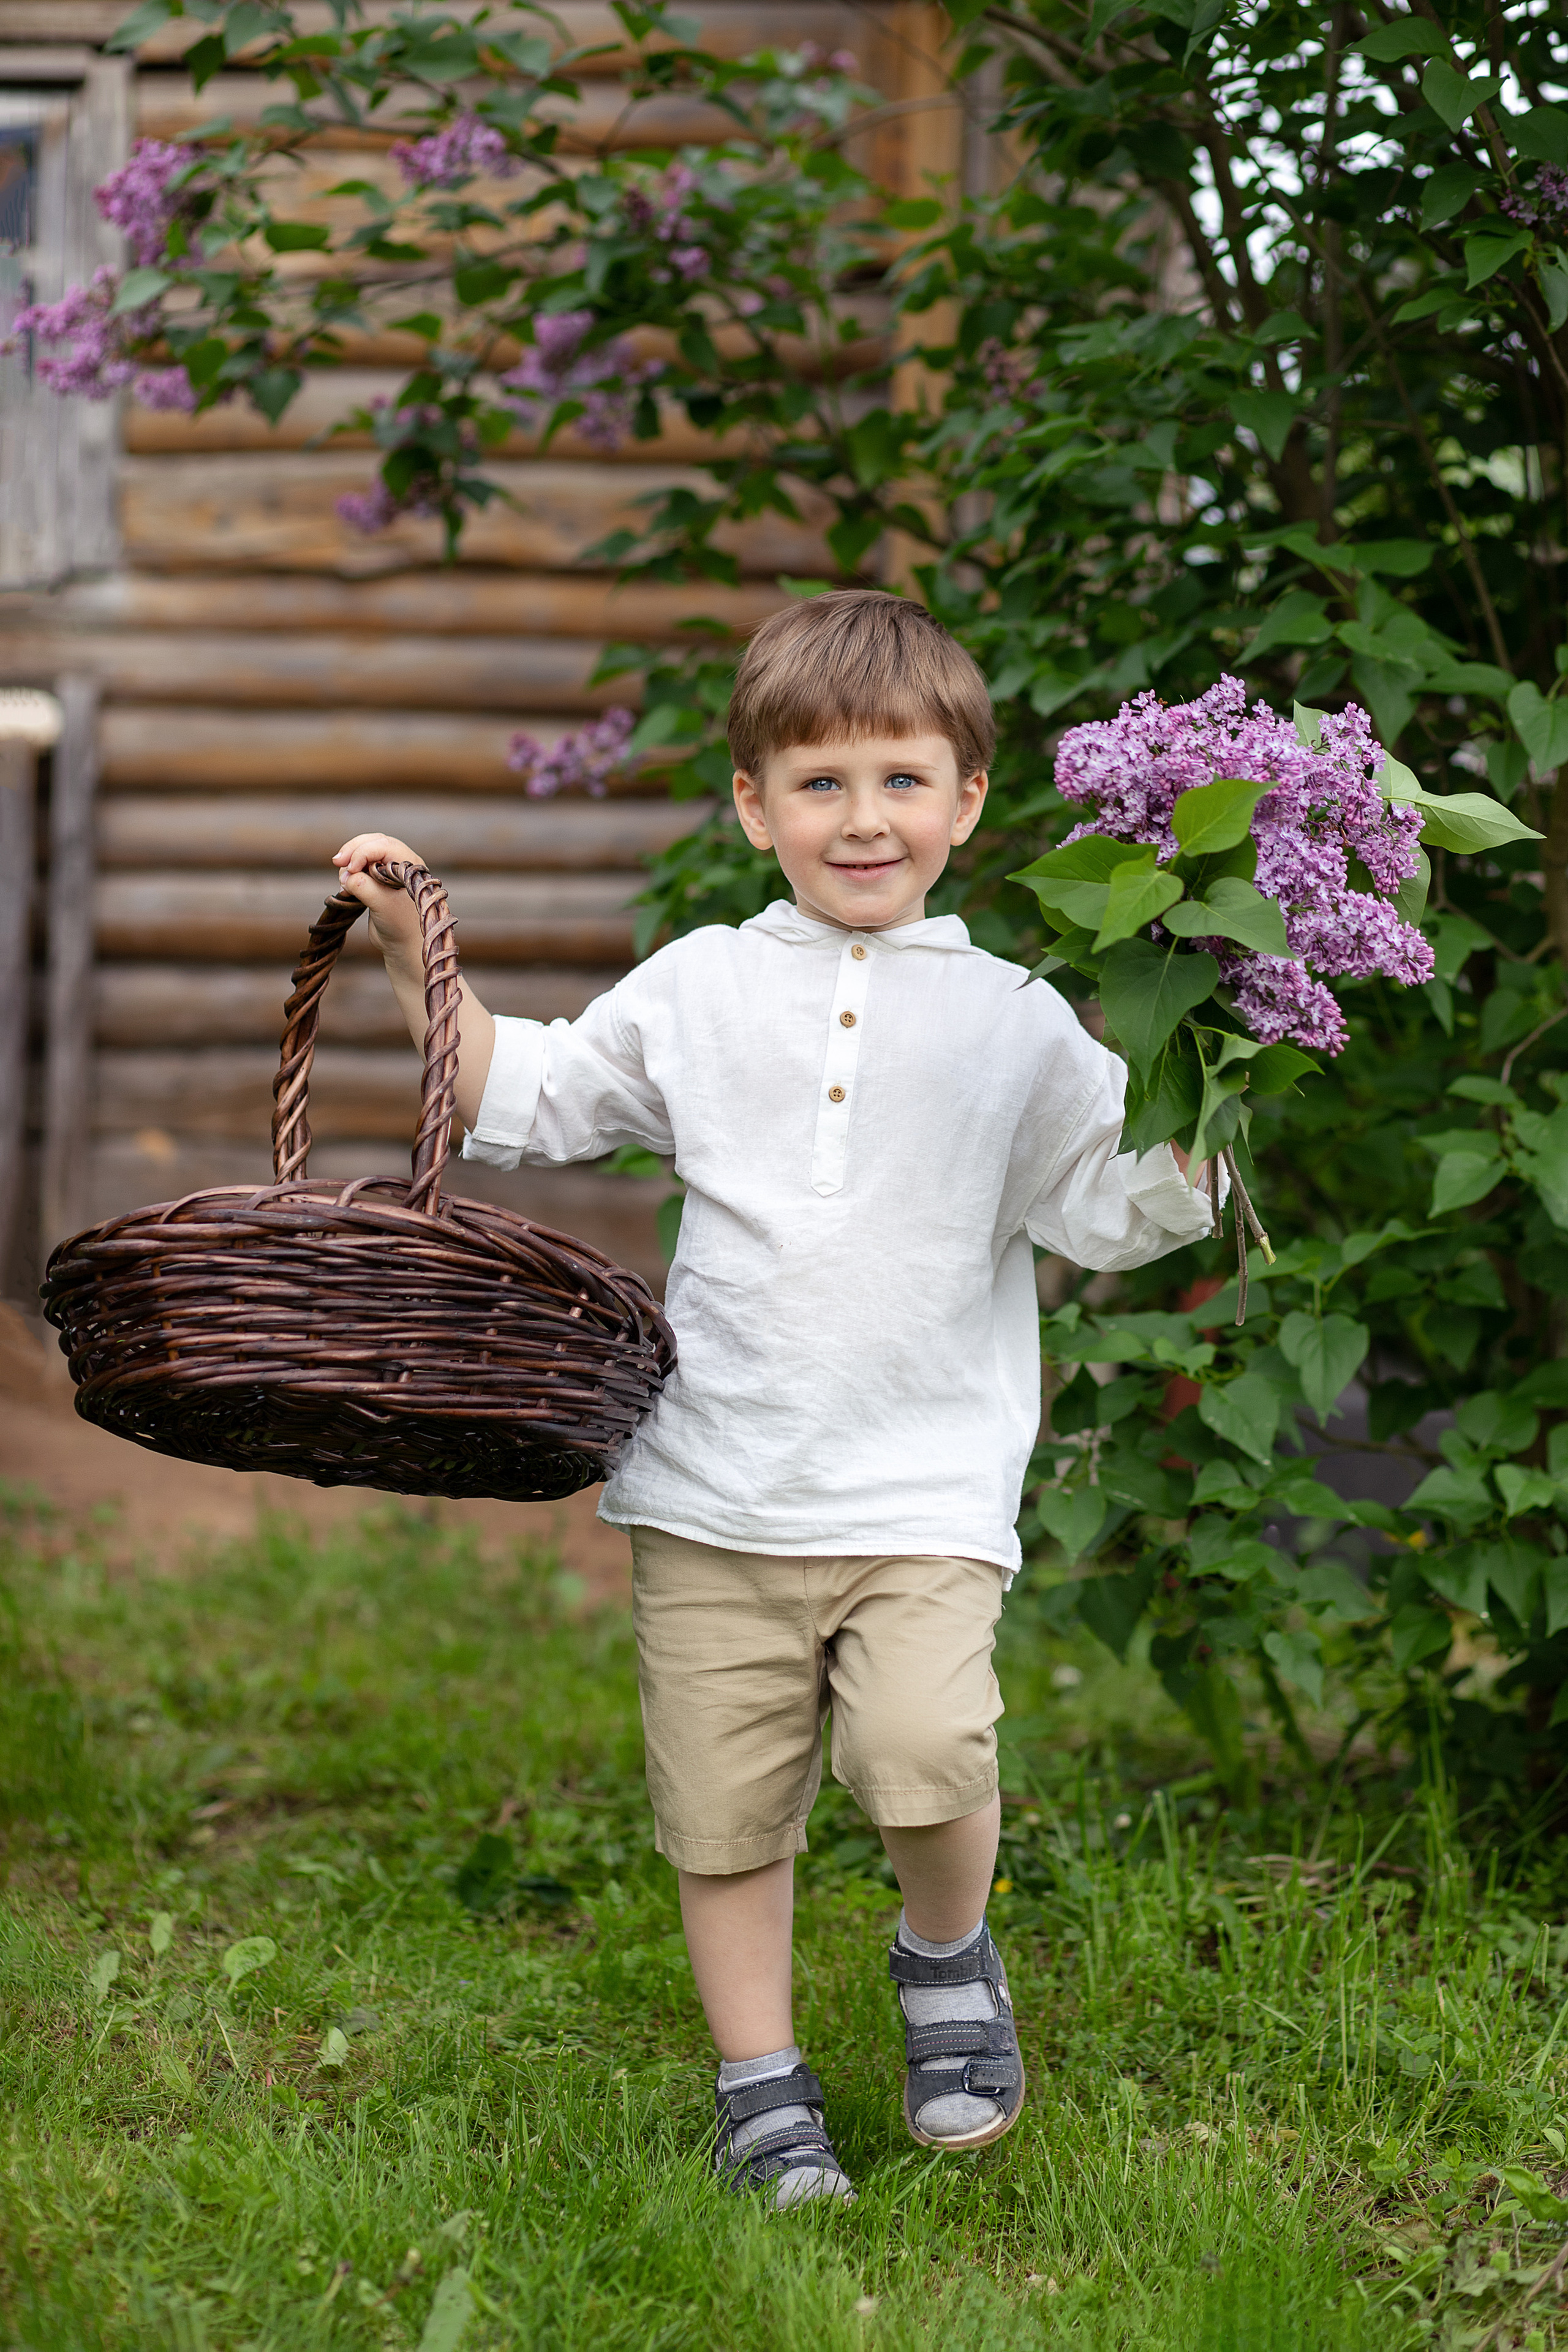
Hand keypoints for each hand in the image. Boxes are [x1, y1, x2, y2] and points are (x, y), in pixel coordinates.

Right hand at [333, 832, 424, 962]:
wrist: (403, 946)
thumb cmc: (401, 926)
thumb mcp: (382, 905)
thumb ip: (364, 886)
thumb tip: (346, 875)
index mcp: (411, 865)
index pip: (384, 845)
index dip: (363, 853)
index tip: (350, 870)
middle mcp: (402, 863)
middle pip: (373, 842)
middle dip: (353, 850)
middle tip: (337, 862)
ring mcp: (390, 870)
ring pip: (365, 851)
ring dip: (350, 861)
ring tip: (343, 881)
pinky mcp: (378, 879)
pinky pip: (361, 865)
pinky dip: (350, 870)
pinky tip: (345, 883)